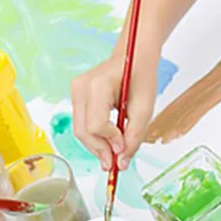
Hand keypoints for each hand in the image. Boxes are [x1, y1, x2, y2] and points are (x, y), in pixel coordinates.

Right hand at [71, 53, 157, 170]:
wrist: (134, 57)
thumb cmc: (141, 76)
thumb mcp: (145, 108)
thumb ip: (133, 136)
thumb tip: (121, 162)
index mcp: (98, 85)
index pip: (96, 124)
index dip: (110, 140)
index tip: (124, 147)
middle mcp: (81, 87)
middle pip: (84, 131)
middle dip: (99, 150)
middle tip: (115, 164)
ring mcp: (76, 91)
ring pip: (80, 130)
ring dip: (96, 146)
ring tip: (112, 156)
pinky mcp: (77, 96)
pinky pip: (82, 123)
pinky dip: (94, 137)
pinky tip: (107, 143)